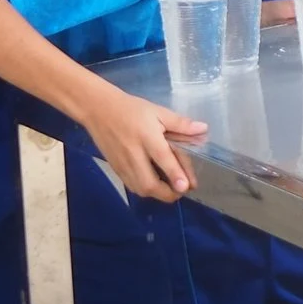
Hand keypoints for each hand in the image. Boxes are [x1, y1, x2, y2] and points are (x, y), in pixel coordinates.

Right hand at [79, 88, 204, 201]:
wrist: (98, 110)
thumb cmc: (131, 110)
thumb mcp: (158, 112)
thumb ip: (180, 123)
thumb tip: (203, 129)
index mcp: (147, 137)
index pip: (163, 159)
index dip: (175, 174)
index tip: (186, 187)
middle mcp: (134, 154)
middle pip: (149, 183)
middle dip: (168, 193)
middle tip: (183, 189)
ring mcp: (123, 164)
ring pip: (140, 189)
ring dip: (158, 193)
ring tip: (172, 189)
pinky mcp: (116, 169)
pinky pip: (132, 186)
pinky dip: (146, 190)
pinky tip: (156, 185)